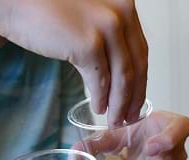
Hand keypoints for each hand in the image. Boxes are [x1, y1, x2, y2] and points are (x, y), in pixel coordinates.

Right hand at [0, 0, 147, 125]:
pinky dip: (101, 99)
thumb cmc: (46, 7)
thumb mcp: (90, 15)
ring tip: (115, 119)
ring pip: (122, 78)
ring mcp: (107, 27)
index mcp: (125, 4)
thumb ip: (107, 34)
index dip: (141, 80)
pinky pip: (101, 81)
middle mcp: (122, 13)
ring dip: (119, 104)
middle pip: (137, 65)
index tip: (138, 98)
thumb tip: (121, 69)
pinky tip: (99, 108)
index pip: (140, 51)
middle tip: (131, 116)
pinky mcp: (88, 44)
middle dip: (134, 97)